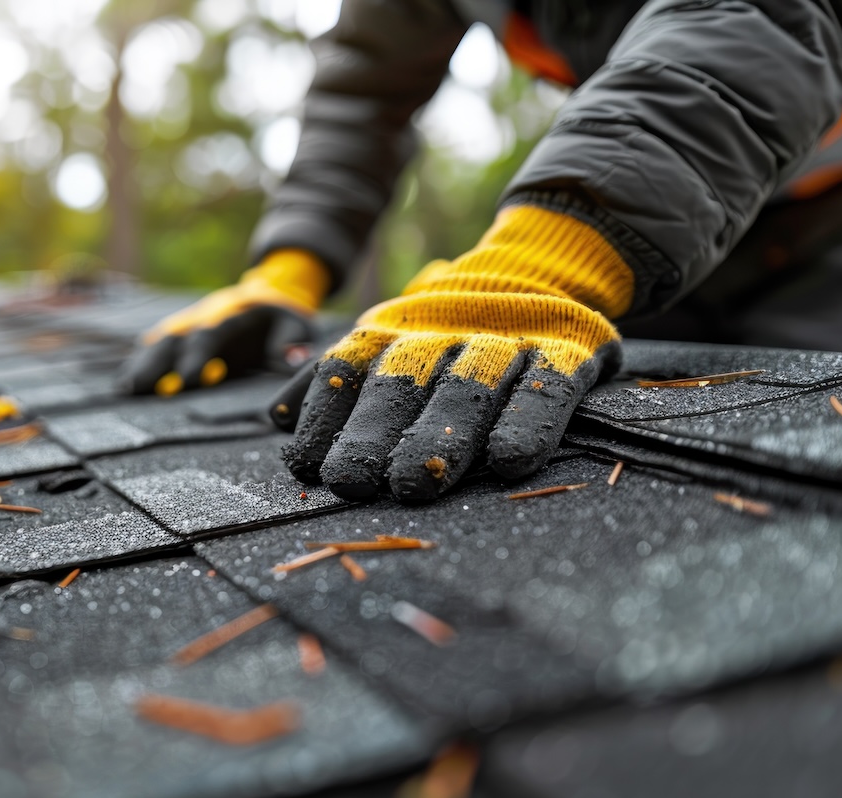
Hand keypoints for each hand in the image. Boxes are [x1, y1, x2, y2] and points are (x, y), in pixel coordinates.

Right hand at [119, 249, 328, 395]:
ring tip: (125, 390)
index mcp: (229, 316)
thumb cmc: (280, 318)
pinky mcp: (183, 334)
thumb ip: (291, 340)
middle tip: (138, 388)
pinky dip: (140, 362)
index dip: (196, 357)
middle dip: (156, 363)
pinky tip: (126, 383)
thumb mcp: (295, 324)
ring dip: (142, 364)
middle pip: (175, 338)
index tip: (186, 381)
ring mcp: (189, 324)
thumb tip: (292, 358)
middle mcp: (202, 318)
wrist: (265, 296)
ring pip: (161, 342)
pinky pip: (157, 346)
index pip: (208, 335)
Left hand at [270, 206, 631, 502]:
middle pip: (400, 386)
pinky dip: (528, 421)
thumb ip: (333, 385)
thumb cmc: (444, 336)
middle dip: (372, 434)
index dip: (324, 416)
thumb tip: (276, 420)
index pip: (346, 373)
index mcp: (390, 334)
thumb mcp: (383, 346)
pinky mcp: (565, 354)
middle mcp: (440, 337)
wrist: (537, 272)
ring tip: (418, 480)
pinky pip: (546, 388)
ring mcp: (503, 344)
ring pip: (466, 389)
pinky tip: (509, 459)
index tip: (307, 464)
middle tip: (352, 481)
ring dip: (441, 434)